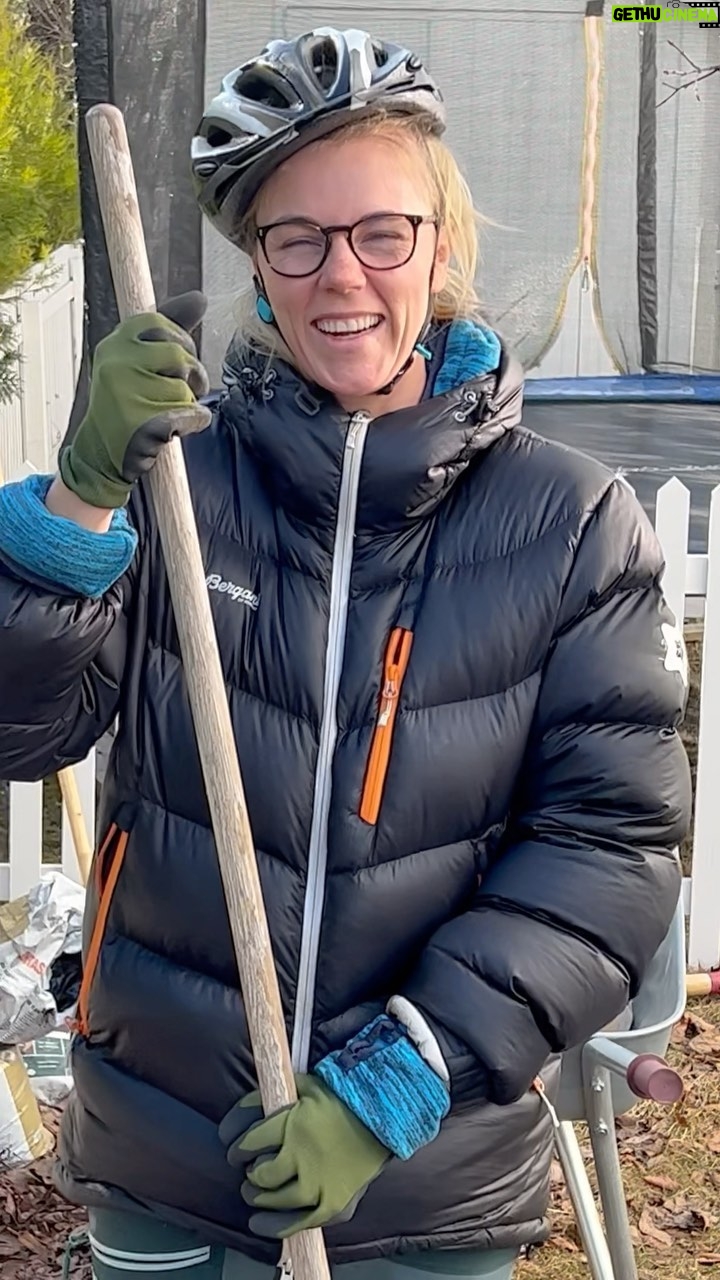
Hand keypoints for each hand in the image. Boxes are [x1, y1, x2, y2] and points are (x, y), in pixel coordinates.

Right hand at [59, 292, 211, 508]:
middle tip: (185, 390)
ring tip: (170, 412)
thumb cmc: (127, 402)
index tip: (176, 361)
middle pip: (179, 355)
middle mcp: (115, 364)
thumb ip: (169, 328)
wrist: (101, 452)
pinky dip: (194, 422)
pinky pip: (189, 414)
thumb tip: (200, 297)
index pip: (160, 323)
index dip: (180, 341)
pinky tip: (177, 429)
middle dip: (192, 374)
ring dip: (189, 404)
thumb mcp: (139, 359)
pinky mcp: (141, 424)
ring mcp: (126, 394)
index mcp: (114, 344)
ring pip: (185, 389)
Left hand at [218, 1075, 388, 1238]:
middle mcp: (302, 1154)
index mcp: (292, 1122)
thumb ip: (278, 1092)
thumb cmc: (344, 1097)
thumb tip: (250, 1104)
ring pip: (274, 1198)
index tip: (234, 1145)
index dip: (234, 1144)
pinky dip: (275, 1225)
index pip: (248, 1140)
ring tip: (254, 1190)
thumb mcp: (307, 1084)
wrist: (385, 1116)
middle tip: (247, 1169)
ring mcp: (318, 1182)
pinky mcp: (332, 1203)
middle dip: (247, 1171)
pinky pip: (298, 1221)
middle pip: (259, 1172)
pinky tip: (259, 1221)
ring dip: (257, 1196)